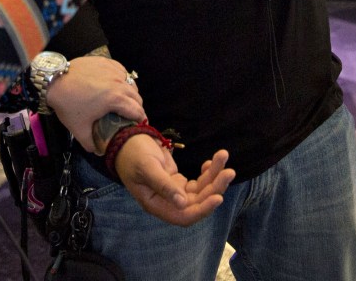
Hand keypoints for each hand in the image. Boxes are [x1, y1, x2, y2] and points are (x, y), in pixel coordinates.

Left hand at [45, 56, 143, 152]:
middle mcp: (118, 82)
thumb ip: (91, 144)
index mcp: (115, 99)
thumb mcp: (79, 129)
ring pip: (131, 82)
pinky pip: (121, 71)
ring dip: (132, 93)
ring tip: (126, 101)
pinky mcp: (105, 61)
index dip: (141, 120)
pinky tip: (117, 85)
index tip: (140, 125)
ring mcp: (112, 70)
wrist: (54, 80)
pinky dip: (123, 79)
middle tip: (132, 116)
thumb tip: (99, 152)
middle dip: (137, 107)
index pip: (137, 111)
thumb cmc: (68, 104)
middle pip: (137, 96)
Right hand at [114, 139, 234, 226]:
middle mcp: (167, 202)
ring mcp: (173, 192)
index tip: (217, 197)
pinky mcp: (178, 182)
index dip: (201, 210)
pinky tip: (211, 162)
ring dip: (214, 177)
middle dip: (214, 188)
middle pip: (196, 203)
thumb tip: (182, 204)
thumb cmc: (133, 154)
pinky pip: (197, 182)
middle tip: (229, 171)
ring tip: (223, 157)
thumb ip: (164, 185)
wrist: (127, 139)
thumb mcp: (147, 167)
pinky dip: (207, 172)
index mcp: (155, 204)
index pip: (183, 216)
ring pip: (200, 191)